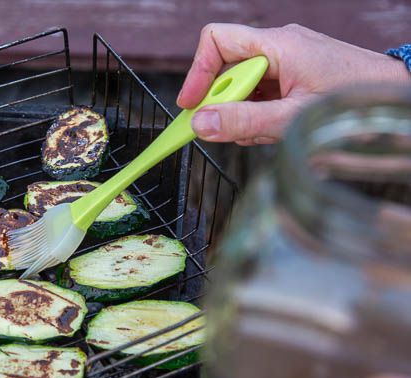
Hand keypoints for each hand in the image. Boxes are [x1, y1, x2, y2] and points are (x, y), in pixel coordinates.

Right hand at [178, 23, 410, 144]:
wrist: (393, 96)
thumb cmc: (352, 101)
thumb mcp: (291, 118)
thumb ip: (244, 122)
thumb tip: (202, 124)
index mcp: (278, 44)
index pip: (218, 41)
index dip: (198, 72)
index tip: (190, 105)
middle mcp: (279, 46)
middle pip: (227, 69)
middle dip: (224, 103)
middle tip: (229, 130)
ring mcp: (286, 60)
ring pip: (243, 85)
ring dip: (243, 113)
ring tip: (265, 132)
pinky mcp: (292, 75)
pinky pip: (259, 92)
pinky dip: (257, 113)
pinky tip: (273, 128)